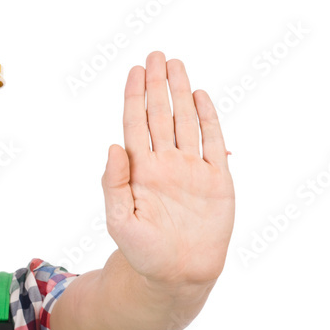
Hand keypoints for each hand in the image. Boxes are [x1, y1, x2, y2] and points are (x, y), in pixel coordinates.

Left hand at [101, 51, 234, 289]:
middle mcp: (164, 163)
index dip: (135, 96)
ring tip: (176, 64)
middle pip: (160, 114)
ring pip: (185, 122)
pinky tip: (200, 96)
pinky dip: (208, 119)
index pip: (135, 124)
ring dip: (181, 93)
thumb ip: (113, 183)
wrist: (176, 275)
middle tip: (156, 54)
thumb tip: (113, 145)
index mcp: (140, 170)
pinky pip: (212, 143)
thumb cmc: (141, 251)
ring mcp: (190, 169)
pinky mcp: (216, 179)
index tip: (135, 70)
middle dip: (157, 84)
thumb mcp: (118, 219)